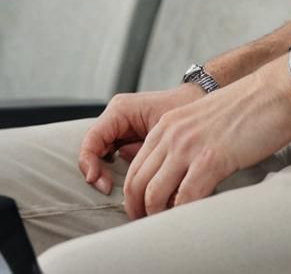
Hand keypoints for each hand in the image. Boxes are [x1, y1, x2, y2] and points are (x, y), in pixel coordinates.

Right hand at [79, 84, 205, 195]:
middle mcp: (116, 117)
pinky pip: (113, 158)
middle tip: (109, 191)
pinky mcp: (126, 138)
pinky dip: (117, 171)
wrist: (199, 99)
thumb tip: (132, 181)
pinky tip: (131, 182)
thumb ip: (145, 152)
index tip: (101, 184)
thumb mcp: (164, 130)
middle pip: (93, 151)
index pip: (92, 140)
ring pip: (101, 157)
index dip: (90, 164)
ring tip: (120, 189)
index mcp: (121, 110)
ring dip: (107, 174)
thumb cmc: (184, 108)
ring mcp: (119, 128)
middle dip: (98, 173)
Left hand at [121, 59, 290, 219]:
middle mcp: (173, 133)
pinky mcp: (212, 159)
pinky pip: (186, 199)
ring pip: (154, 195)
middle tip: (153, 223)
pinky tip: (198, 213)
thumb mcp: (206, 118)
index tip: (146, 208)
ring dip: (160, 216)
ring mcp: (190, 146)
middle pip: (137, 184)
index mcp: (169, 123)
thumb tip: (179, 175)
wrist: (281, 88)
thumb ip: (187, 140)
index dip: (135, 195)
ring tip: (174, 223)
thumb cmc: (253, 104)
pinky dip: (186, 214)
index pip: (135, 167)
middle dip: (140, 210)